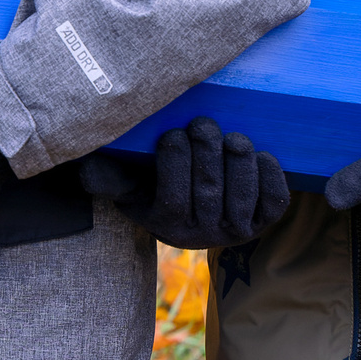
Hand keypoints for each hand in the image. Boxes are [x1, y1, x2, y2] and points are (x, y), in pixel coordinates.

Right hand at [90, 117, 290, 249]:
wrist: (193, 212)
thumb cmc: (153, 187)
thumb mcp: (126, 184)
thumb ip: (108, 176)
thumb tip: (87, 170)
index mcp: (165, 224)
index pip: (172, 196)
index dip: (175, 162)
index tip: (172, 133)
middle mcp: (202, 235)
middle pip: (208, 191)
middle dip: (207, 151)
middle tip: (203, 124)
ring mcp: (234, 230)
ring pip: (242, 195)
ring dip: (241, 161)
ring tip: (234, 138)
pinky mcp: (261, 223)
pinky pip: (273, 203)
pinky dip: (271, 178)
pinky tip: (261, 156)